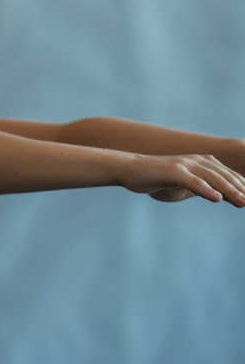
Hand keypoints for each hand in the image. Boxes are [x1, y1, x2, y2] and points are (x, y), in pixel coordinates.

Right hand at [119, 154, 244, 205]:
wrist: (129, 169)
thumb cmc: (155, 177)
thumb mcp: (183, 182)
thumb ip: (201, 186)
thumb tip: (218, 195)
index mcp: (202, 163)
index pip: (229, 176)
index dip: (243, 187)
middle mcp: (197, 160)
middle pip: (226, 176)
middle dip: (242, 189)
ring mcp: (185, 165)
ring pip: (214, 179)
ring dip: (230, 191)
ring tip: (243, 202)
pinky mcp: (173, 171)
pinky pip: (193, 181)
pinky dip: (206, 190)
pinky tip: (217, 199)